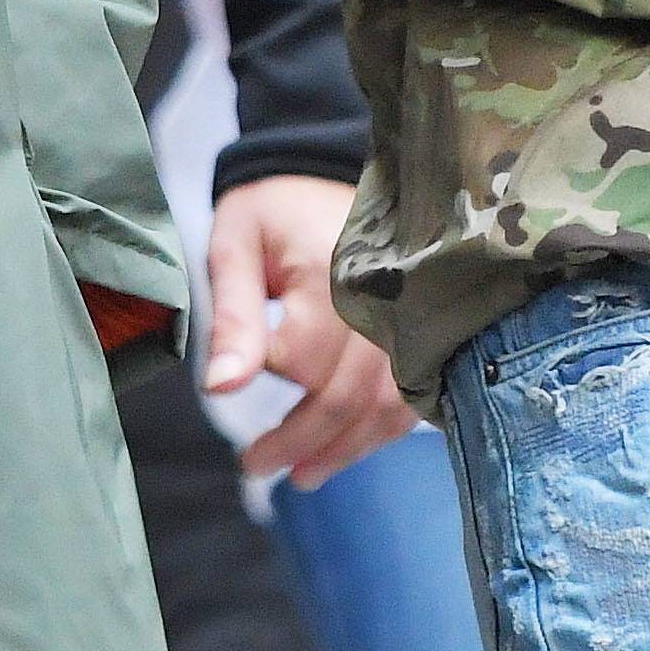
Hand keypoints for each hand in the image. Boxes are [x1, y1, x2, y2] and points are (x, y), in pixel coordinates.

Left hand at [200, 172, 416, 485]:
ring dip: (346, 448)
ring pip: (390, 405)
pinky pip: (415, 393)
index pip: (309, 362)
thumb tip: (221, 389)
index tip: (239, 422)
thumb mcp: (234, 247)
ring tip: (303, 475)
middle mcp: (386, 299)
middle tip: (259, 466)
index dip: (277, 395)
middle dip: (304, 442)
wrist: (325, 176)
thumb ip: (232, 318)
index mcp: (335, 274)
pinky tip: (351, 447)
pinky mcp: (428, 329)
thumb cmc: (271, 213)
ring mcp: (415, 315)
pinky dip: (383, 428)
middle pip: (352, 395)